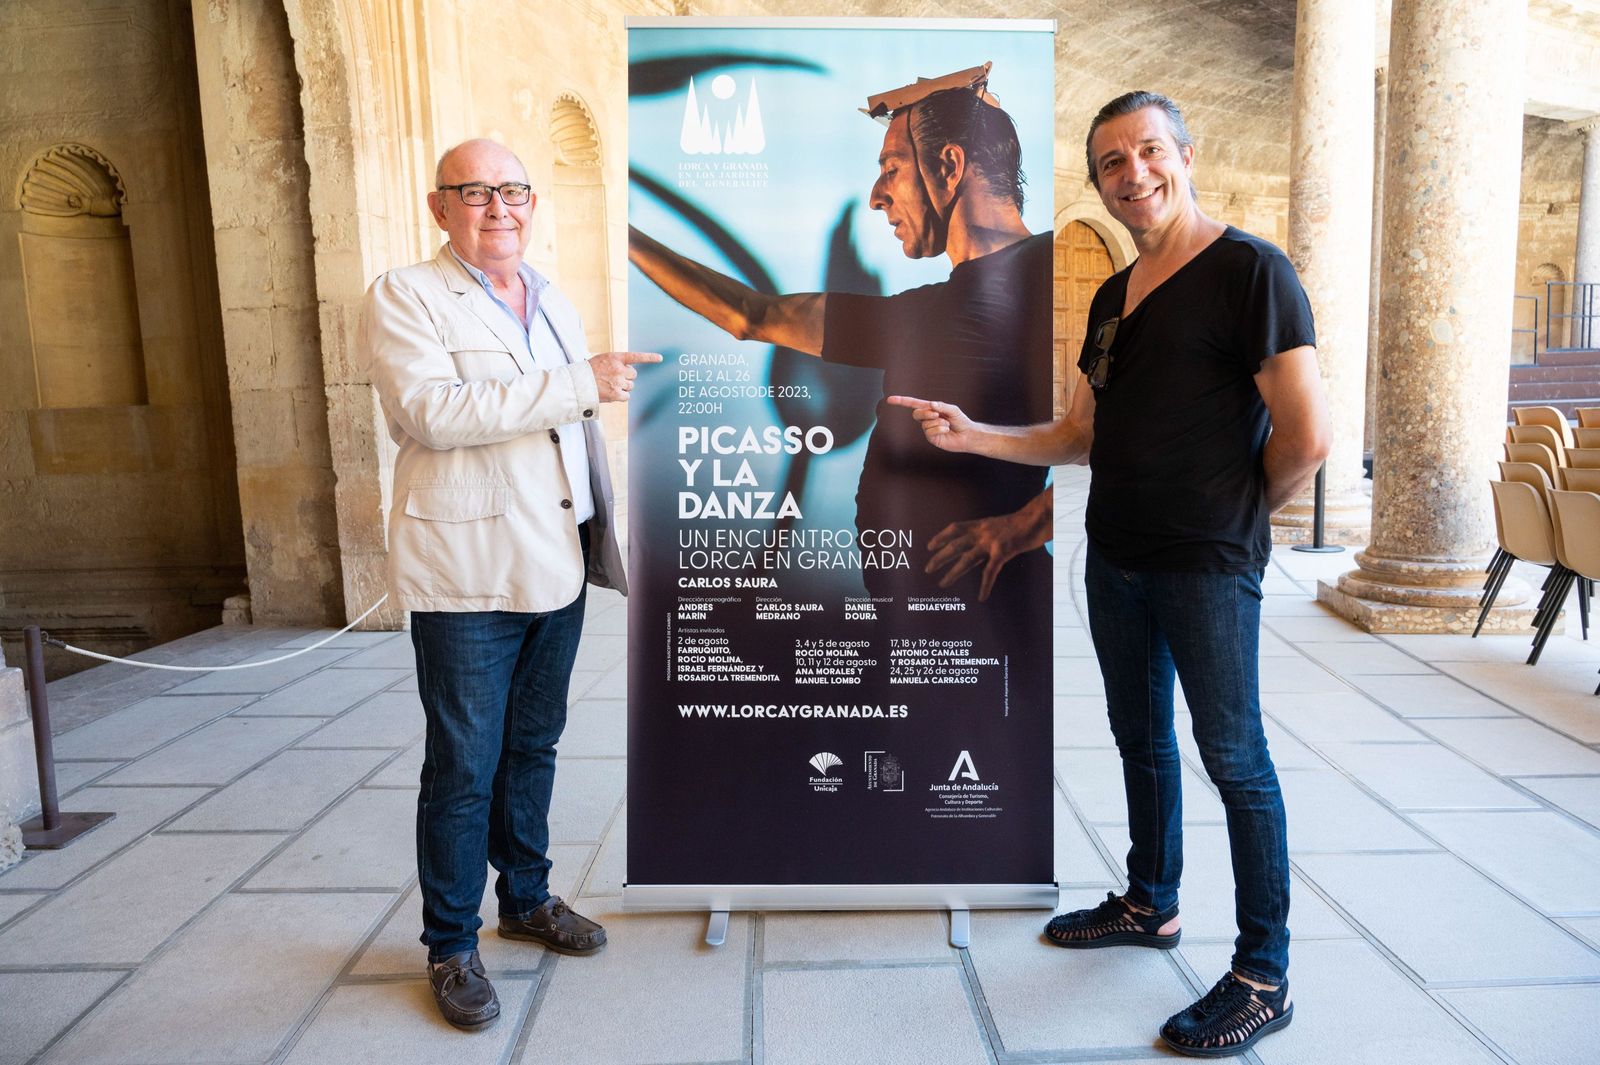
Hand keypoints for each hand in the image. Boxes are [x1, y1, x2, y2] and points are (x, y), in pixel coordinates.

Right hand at [589, 350, 661, 401]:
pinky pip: (626, 396)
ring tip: (609, 386)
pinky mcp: (617, 394)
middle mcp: (619, 369)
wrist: (577, 384)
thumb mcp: (602, 360)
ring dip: (623, 387)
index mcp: (615, 358)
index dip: (649, 358)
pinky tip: (611, 393)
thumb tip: (629, 372)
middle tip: (614, 378)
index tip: (660, 358)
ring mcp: (618, 382)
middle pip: (633, 375)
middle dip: (627, 377)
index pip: (636, 356)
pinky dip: (621, 396)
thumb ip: (616, 363)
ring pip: (630, 386)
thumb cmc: (589, 372)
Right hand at [885, 394, 977, 452]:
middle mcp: (927, 419)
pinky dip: (940, 429)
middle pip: (916, 414)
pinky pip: (930, 431)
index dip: (901, 402)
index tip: (889, 399)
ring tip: (947, 424)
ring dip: (938, 422)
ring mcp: (928, 429)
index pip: (913, 404)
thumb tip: (930, 404)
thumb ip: (941, 406)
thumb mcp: (952, 409)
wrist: (967, 434)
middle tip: (937, 415)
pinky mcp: (931, 438)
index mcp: (930, 409)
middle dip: (926, 413)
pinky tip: (946, 430)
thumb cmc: (960, 420)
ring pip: (925, 423)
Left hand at [924, 497, 1051, 601]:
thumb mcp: (999, 525)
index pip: (955, 528)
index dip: (941, 537)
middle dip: (940, 557)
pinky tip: (981, 597)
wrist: (1039, 517)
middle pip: (955, 545)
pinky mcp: (1003, 552)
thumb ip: (987, 534)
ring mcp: (991, 542)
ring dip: (953, 572)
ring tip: (943, 583)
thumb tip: (977, 546)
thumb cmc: (1022, 523)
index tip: (929, 546)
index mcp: (981, 524)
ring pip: (966, 559)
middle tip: (928, 569)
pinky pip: (990, 572)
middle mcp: (982, 532)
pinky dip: (985, 585)